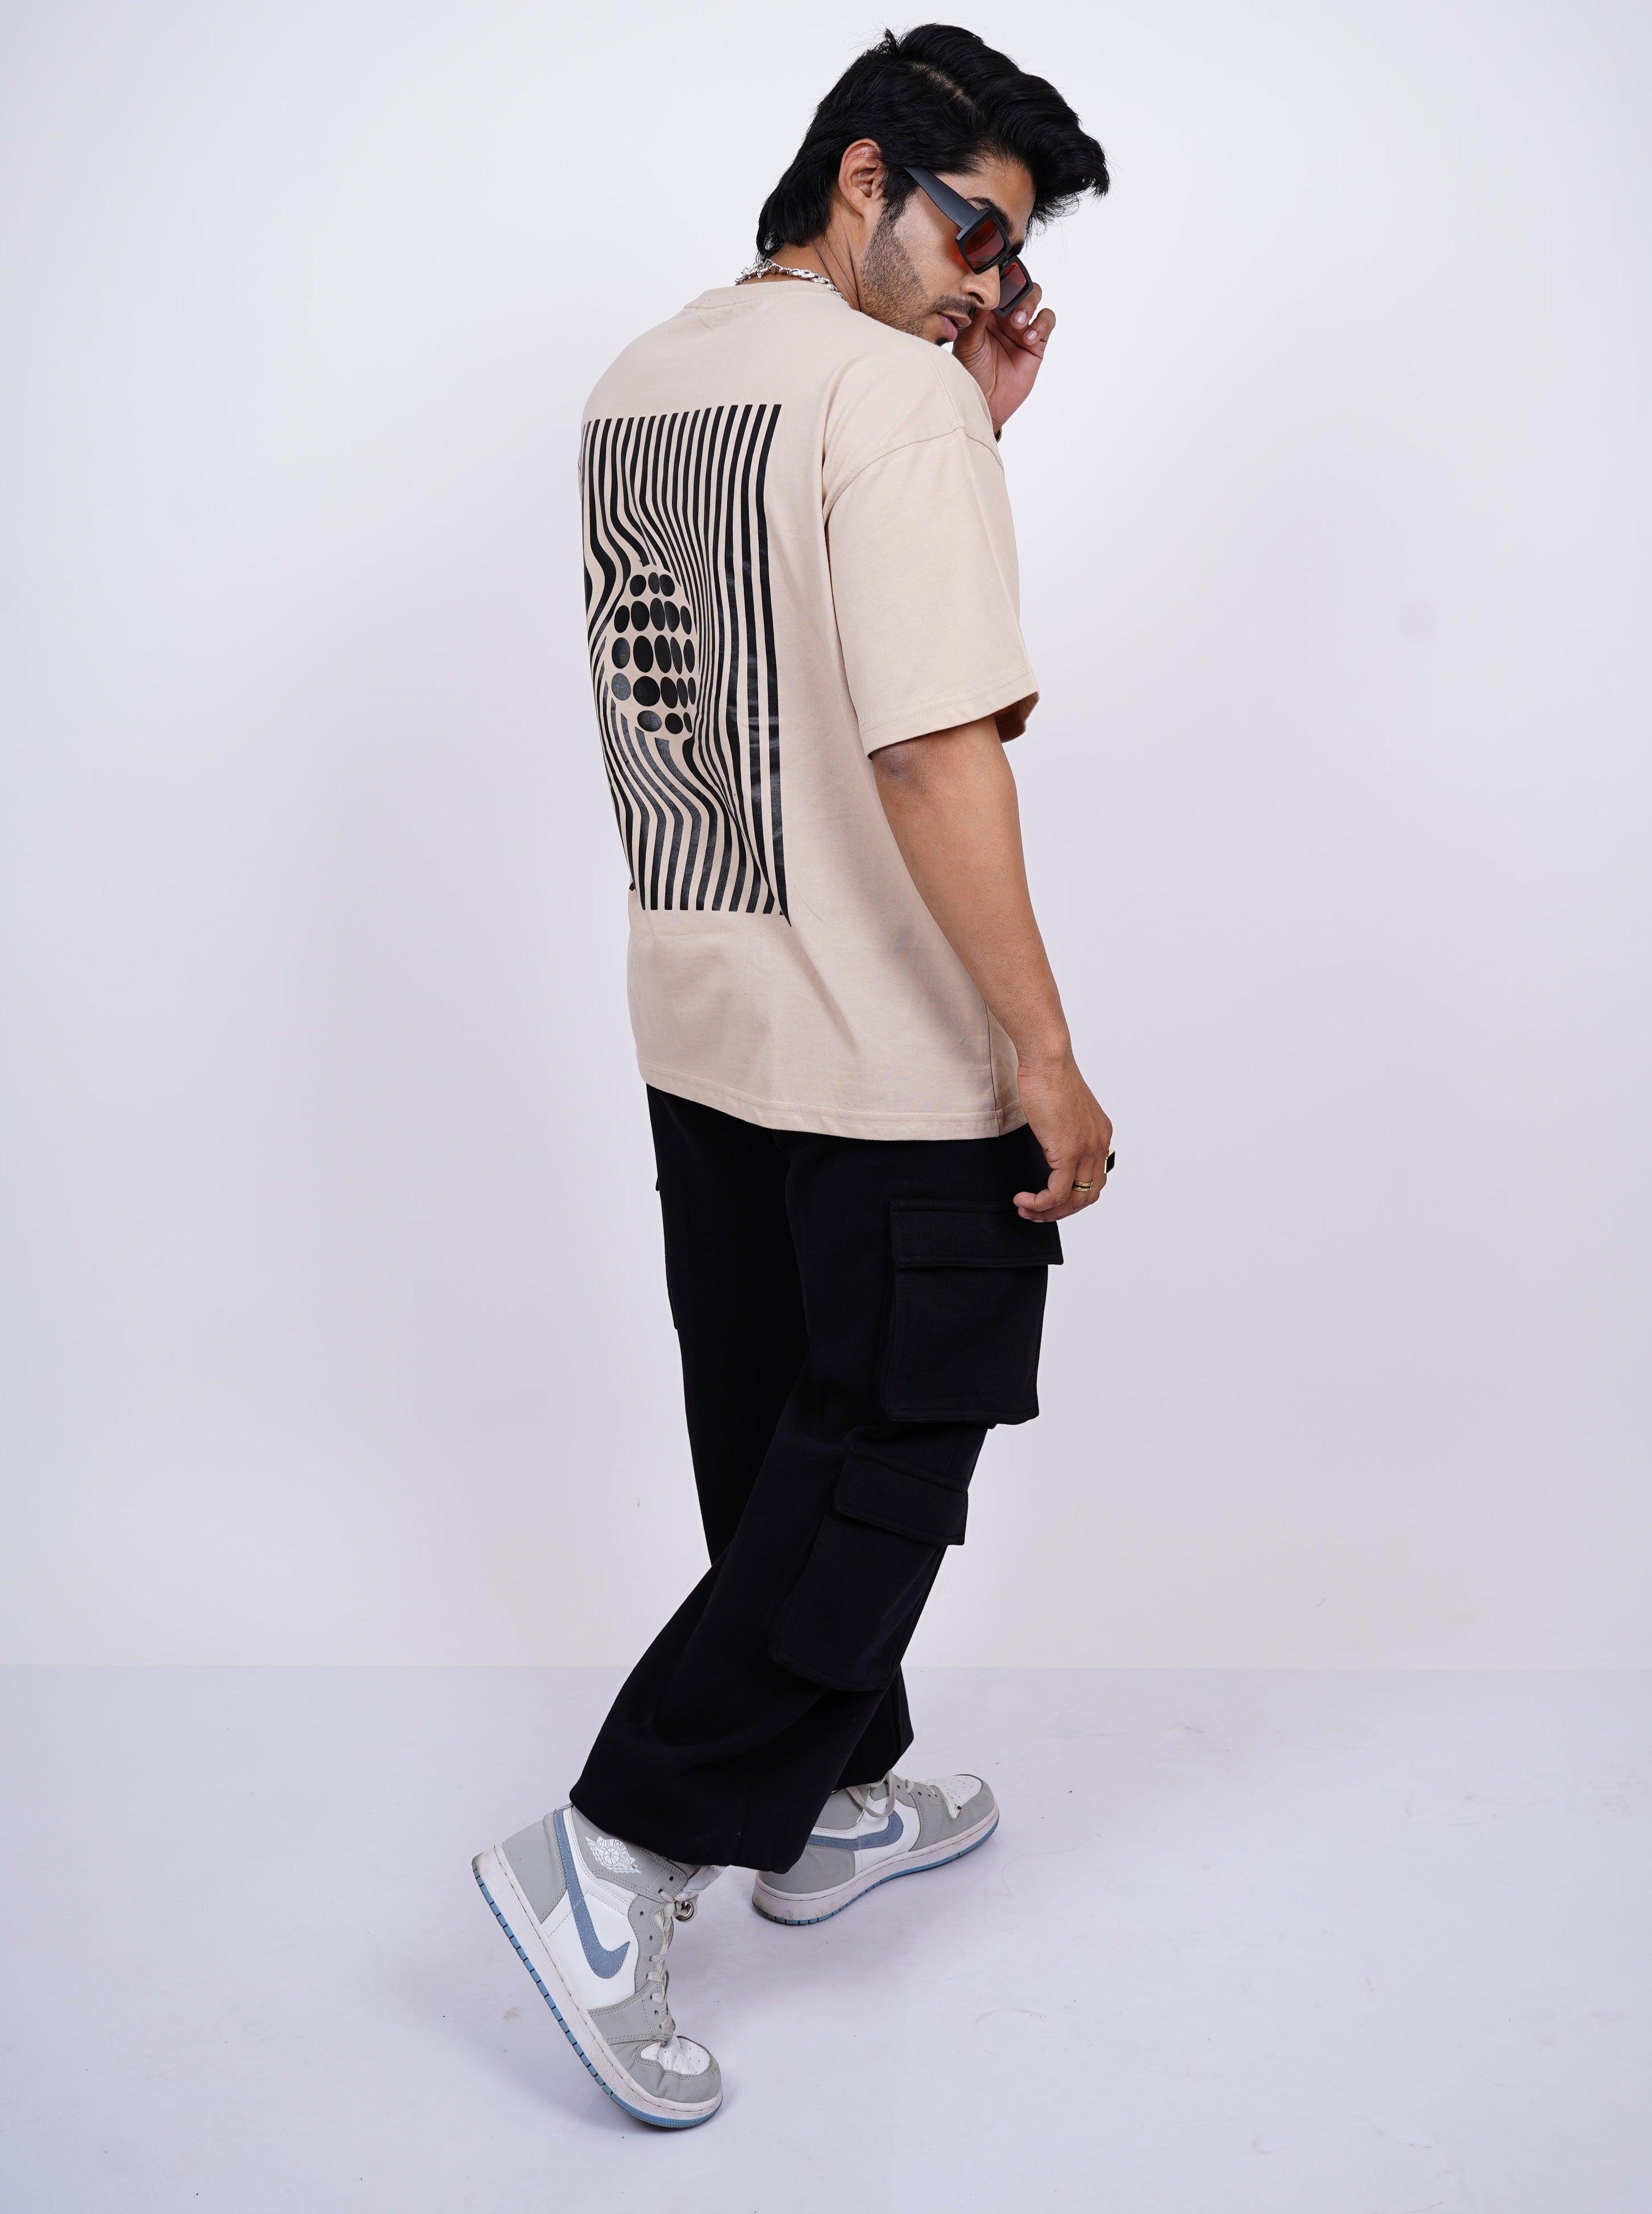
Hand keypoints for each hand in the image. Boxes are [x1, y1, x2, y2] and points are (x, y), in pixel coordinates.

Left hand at [952, 285, 1053, 433]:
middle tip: (1008, 303)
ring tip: (1018, 323)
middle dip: (1016, 288)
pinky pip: (1047, 321)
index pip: (997, 284)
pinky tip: (1029, 337)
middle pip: (1019, 284)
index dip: (999, 277)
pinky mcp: (1037, 342)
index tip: (996, 278)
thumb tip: (983, 295)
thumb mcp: (967, 343)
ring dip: (1028, 304)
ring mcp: (1022, 327)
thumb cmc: (971, 373)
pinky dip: (1041, 323)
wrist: (984, 402)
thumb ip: (975, 318)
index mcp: (985, 310)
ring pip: (1034, 297)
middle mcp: (1004, 315)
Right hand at [1012, 1048, 1112, 1223]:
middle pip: (1088, 1196)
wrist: (1047, 1061)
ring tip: (1027, 1209)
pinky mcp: (1068, 1152)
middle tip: (1036, 1212)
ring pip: (1075, 1199)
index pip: (1095, 1180)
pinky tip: (1024, 1200)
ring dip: (1050, 1211)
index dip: (1072, 1196)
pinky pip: (1057, 1192)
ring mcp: (1086, 1150)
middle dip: (1061, 1210)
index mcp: (1101, 1135)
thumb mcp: (1062, 1111)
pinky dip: (1040, 1203)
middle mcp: (1100, 1145)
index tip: (1049, 1199)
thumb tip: (1051, 1144)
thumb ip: (1063, 1131)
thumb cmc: (1049, 1077)